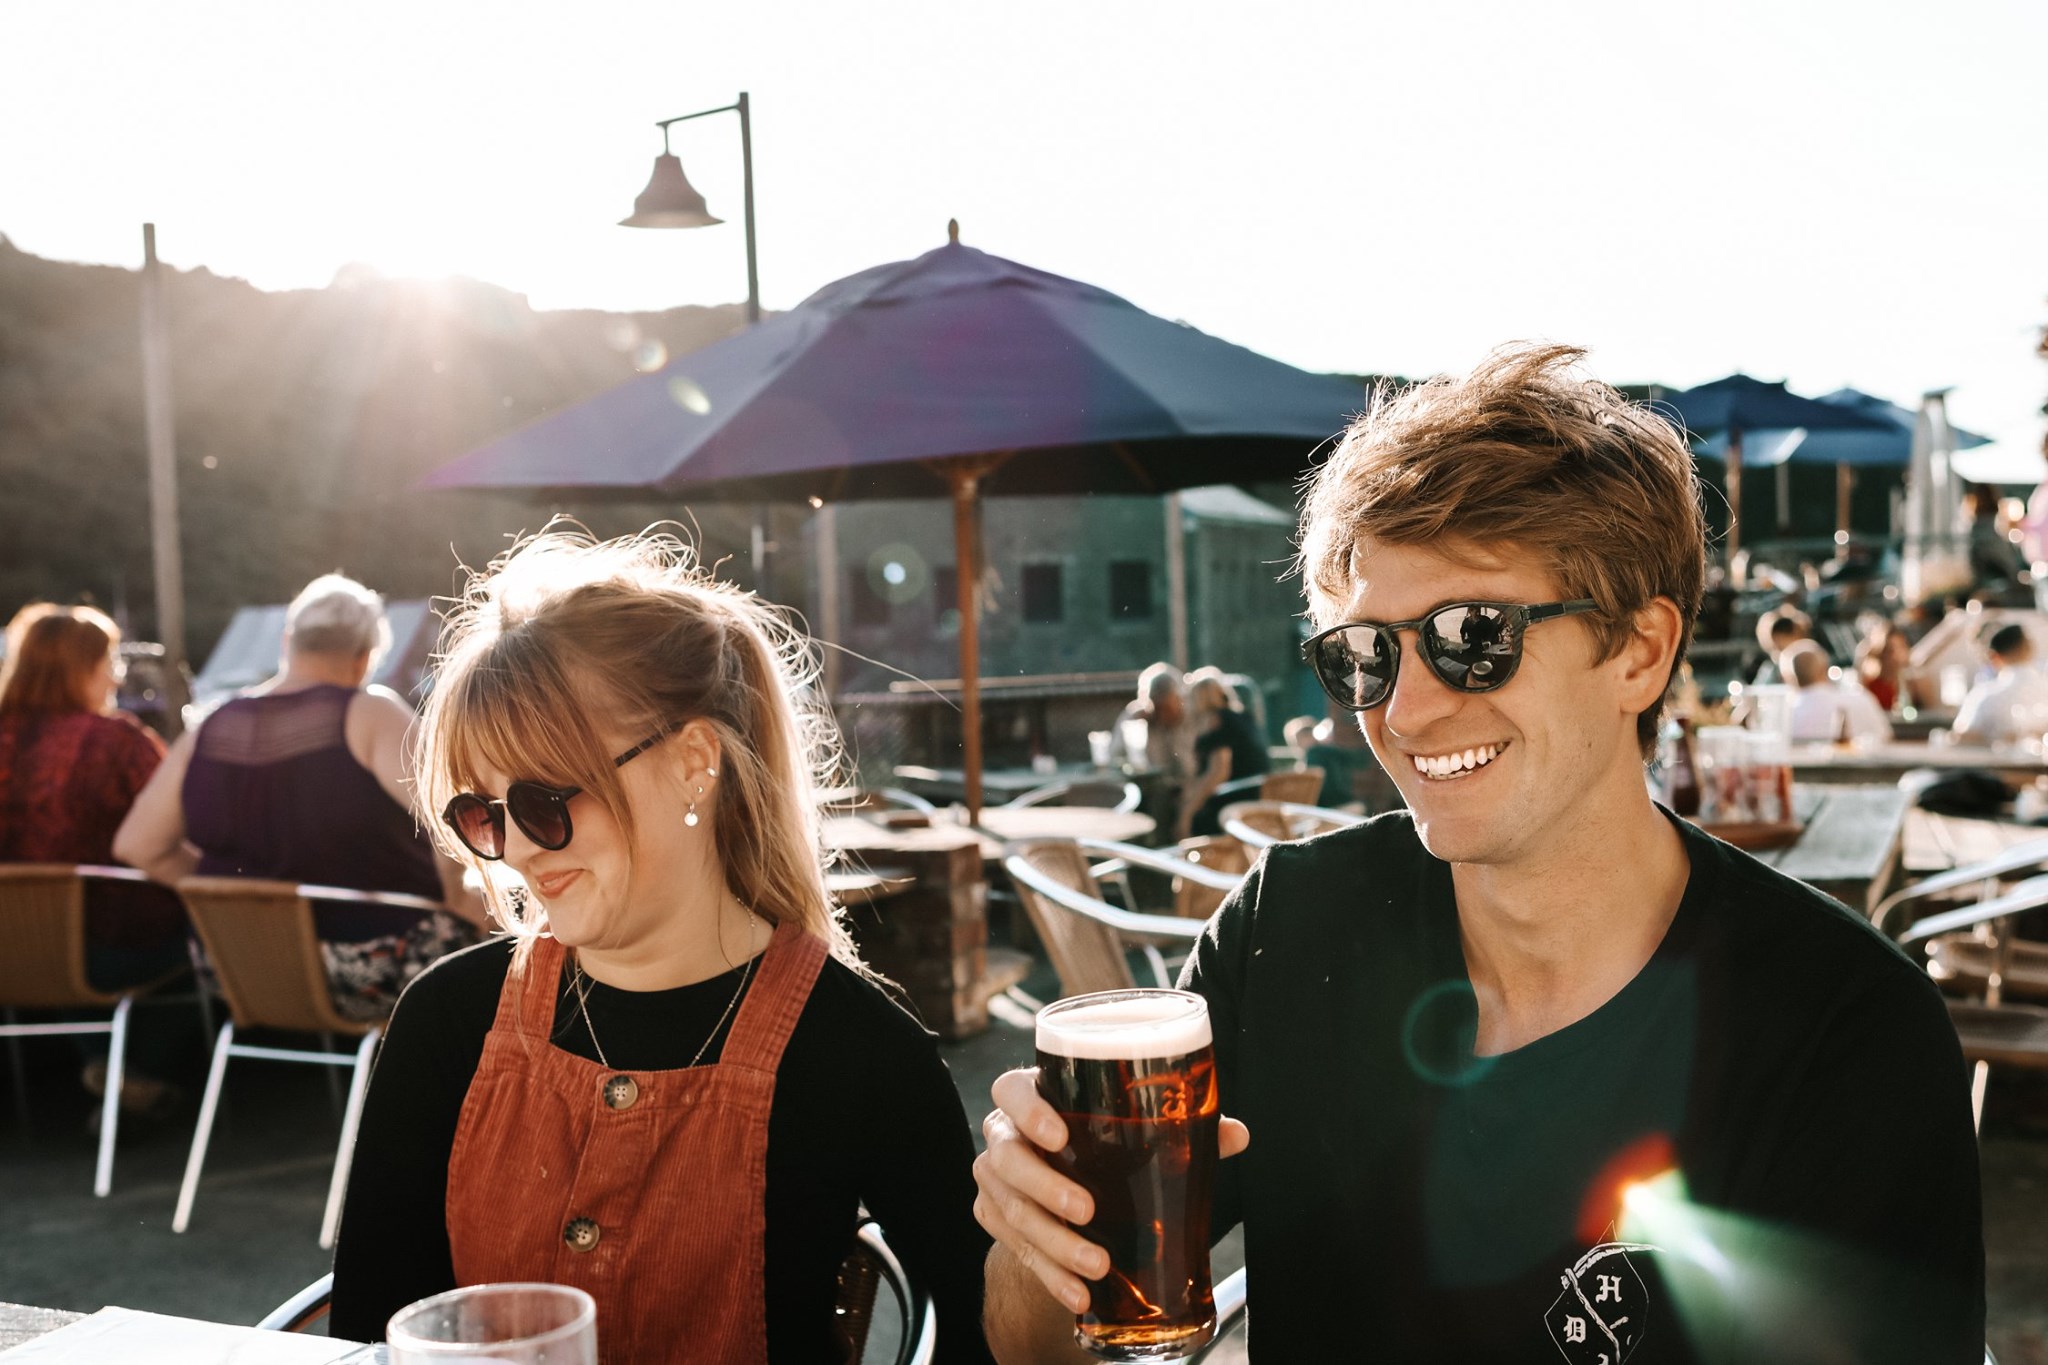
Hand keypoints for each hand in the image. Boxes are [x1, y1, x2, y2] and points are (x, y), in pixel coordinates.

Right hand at [973, 1067, 1248, 1312]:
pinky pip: (1016, 1250)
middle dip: (1046, 1186)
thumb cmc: (1103, 1148)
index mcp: (1034, 1098)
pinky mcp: (993, 1219)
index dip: (1028, 1110)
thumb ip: (1182, 1130)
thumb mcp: (1137, 1134)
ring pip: (1011, 1209)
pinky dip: (1050, 1275)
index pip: (1012, 1089)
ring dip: (1054, 1242)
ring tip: (1097, 1265)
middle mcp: (1005, 1135)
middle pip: (1006, 1156)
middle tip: (1088, 1210)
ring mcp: (994, 1180)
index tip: (1060, 1136)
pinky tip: (1078, 1292)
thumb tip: (1235, 1134)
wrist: (1068, 1195)